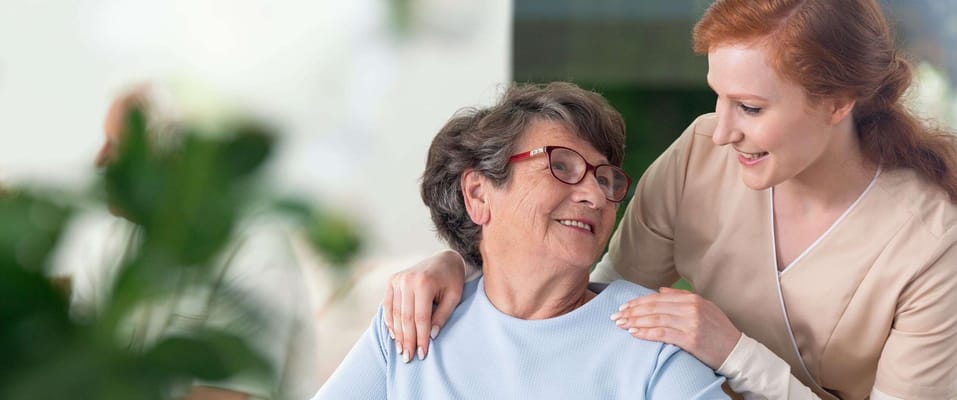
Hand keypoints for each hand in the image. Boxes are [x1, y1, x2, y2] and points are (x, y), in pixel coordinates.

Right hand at [383, 249, 465, 362]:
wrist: (443, 258)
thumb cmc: (452, 279)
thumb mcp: (454, 296)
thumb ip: (443, 316)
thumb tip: (431, 336)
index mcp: (424, 283)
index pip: (421, 318)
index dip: (421, 338)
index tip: (422, 354)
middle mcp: (407, 280)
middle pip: (406, 318)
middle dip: (407, 340)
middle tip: (408, 358)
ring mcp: (398, 279)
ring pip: (395, 314)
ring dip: (398, 334)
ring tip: (402, 351)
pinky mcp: (392, 281)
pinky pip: (388, 305)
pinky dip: (390, 321)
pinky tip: (394, 336)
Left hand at [611, 287, 740, 368]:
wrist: (735, 350)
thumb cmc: (717, 330)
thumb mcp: (703, 307)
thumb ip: (681, 297)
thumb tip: (659, 291)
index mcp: (692, 298)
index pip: (657, 298)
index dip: (638, 302)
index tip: (623, 307)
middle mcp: (691, 308)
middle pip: (654, 307)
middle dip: (632, 311)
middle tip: (616, 316)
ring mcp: (691, 323)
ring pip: (656, 319)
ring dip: (635, 322)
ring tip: (621, 325)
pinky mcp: (690, 339)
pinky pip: (662, 334)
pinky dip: (646, 333)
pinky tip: (635, 333)